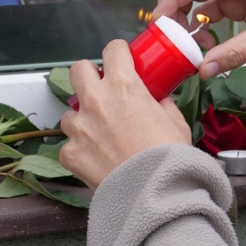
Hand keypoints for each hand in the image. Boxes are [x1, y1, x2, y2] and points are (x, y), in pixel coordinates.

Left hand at [59, 40, 191, 189]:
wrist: (153, 194)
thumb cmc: (169, 159)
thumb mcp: (176, 124)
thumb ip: (165, 106)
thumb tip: (160, 102)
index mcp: (125, 86)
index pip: (112, 51)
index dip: (118, 53)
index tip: (120, 58)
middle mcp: (96, 101)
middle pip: (78, 69)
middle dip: (88, 74)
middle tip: (100, 87)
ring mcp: (80, 127)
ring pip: (70, 112)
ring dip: (82, 118)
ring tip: (99, 133)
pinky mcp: (70, 152)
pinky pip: (69, 145)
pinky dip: (79, 150)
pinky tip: (95, 158)